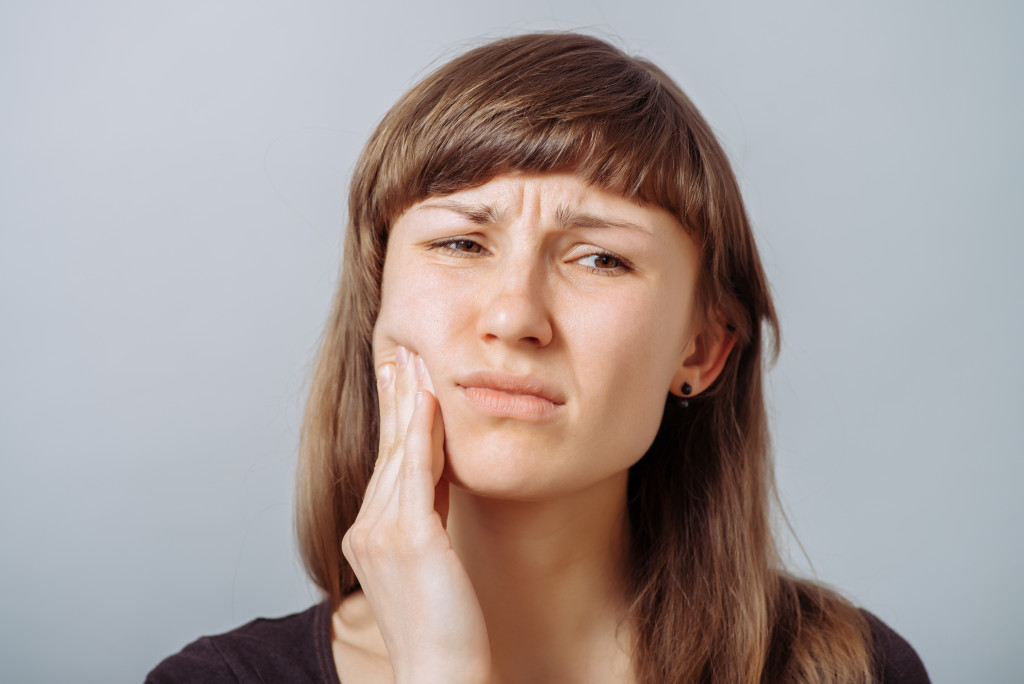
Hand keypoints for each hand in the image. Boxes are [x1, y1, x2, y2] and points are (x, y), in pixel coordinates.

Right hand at [341, 346, 490, 683]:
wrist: (440, 676)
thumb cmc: (444, 629)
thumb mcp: (430, 562)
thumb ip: (427, 517)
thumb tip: (439, 476)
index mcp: (369, 535)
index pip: (387, 463)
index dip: (395, 417)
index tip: (399, 380)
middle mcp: (367, 529)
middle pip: (388, 449)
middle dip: (396, 396)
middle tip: (402, 352)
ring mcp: (382, 534)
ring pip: (400, 452)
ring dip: (409, 400)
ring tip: (416, 360)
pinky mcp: (410, 539)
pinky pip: (417, 471)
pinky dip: (422, 430)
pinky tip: (429, 398)